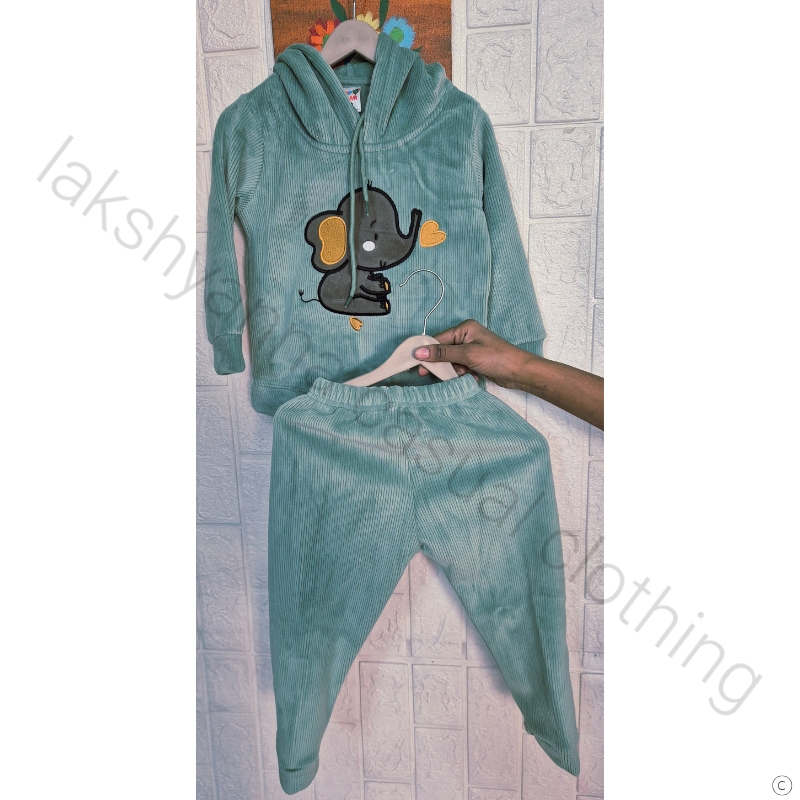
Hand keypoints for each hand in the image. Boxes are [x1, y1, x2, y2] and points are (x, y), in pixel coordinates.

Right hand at [413, 319, 533, 390]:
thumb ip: (443, 353)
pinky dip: (463, 374)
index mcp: (465, 328)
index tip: (419, 368)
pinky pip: (460, 367)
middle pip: (444, 351)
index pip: (439, 339)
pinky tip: (472, 377)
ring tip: (464, 375)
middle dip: (443, 364)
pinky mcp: (475, 361)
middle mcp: (467, 336)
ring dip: (454, 371)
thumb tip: (419, 353)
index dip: (428, 353)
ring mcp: (471, 349)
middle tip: (432, 376)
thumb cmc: (496, 358)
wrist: (519, 372)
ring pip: (451, 361)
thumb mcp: (467, 355)